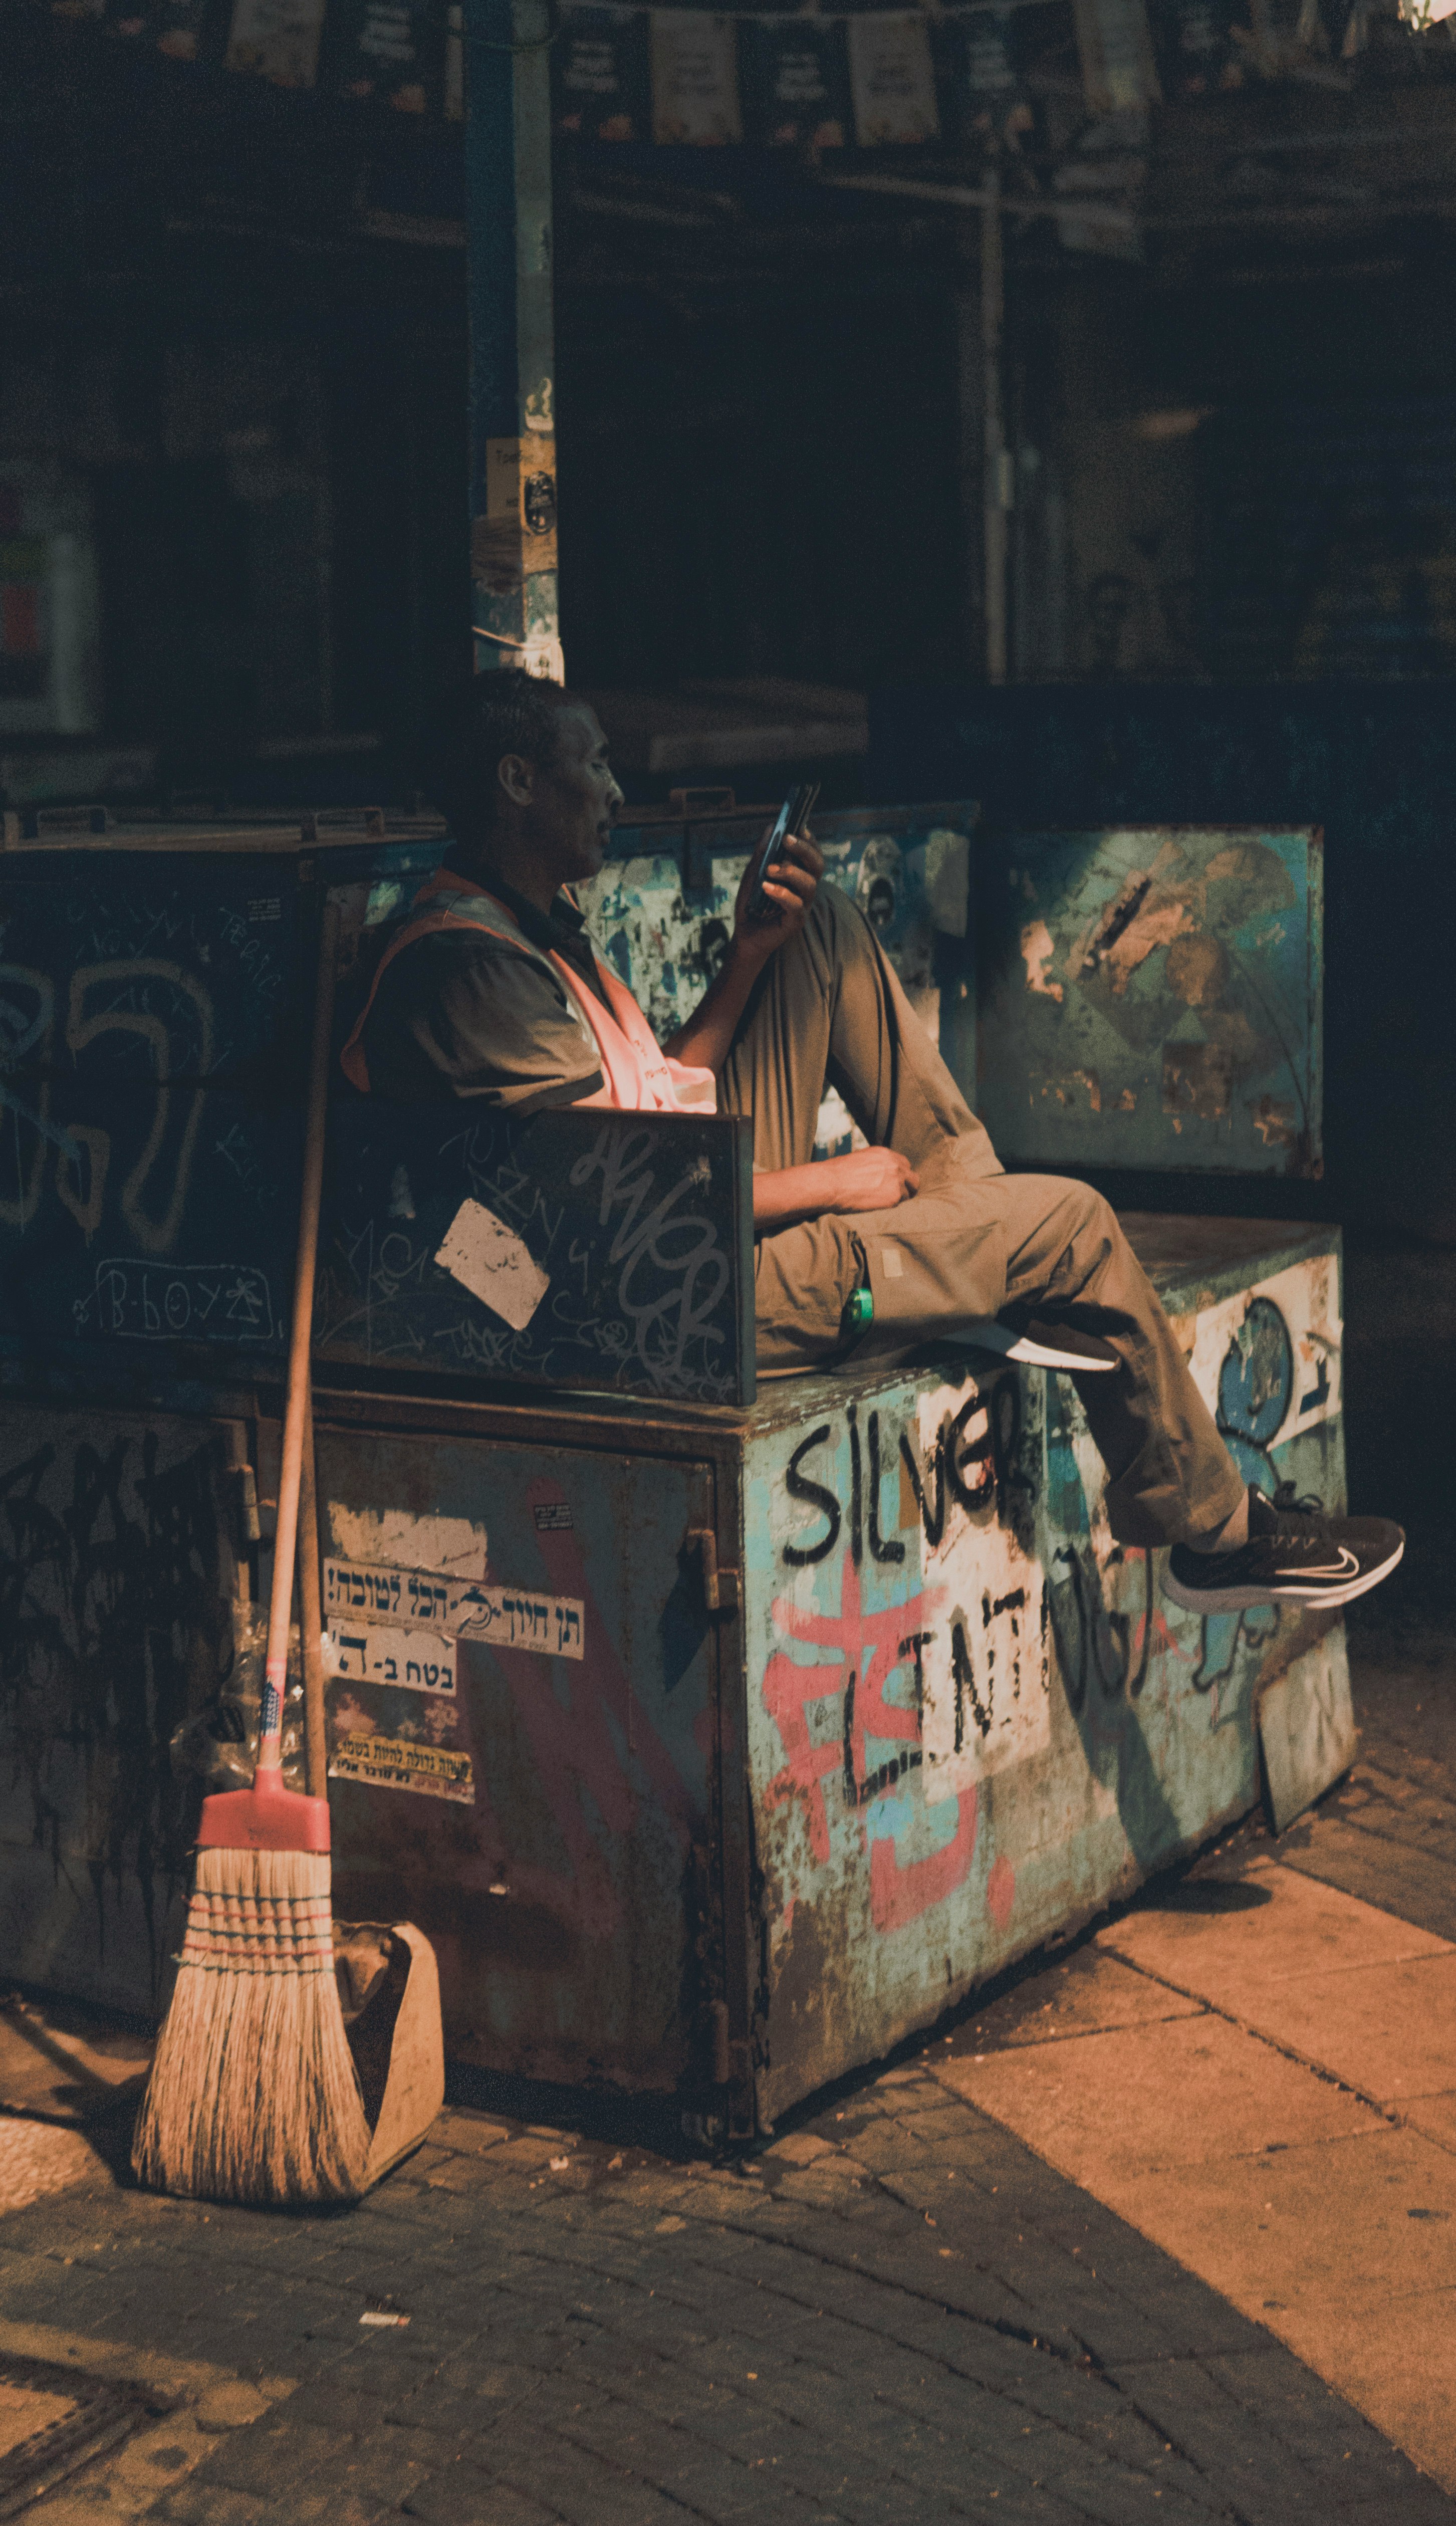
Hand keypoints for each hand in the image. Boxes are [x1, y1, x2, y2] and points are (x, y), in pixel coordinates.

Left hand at [733, 828, 823, 961]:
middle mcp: (805, 888)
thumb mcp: (754, 873)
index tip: (798, 828)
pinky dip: (782, 894)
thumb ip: (763, 852)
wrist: (745, 933)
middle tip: (786, 840)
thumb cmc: (752, 902)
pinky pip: (796, 905)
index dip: (809, 840)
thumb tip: (772, 827)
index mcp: (799, 875)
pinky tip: (767, 888)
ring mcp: (803, 905)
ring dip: (791, 872)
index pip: (812, 854)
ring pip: (810, 884)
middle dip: (804, 850)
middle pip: (817, 865)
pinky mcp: (796, 922)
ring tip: (770, 869)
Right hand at [814, 1148, 918, 1214]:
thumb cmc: (837, 1173)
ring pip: (909, 1192)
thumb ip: (875, 1165)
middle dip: (907, 1186)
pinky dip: (891, 1205)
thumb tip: (877, 1175)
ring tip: (881, 1201)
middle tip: (896, 1194)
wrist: (830, 1183)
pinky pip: (900, 1202)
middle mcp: (894, 1164)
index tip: (894, 1182)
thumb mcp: (859, 1160)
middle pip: (913, 1178)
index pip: (904, 1164)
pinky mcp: (894, 1196)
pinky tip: (877, 1204)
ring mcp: (896, 1180)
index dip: (900, 1175)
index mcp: (884, 1154)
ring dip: (898, 1197)